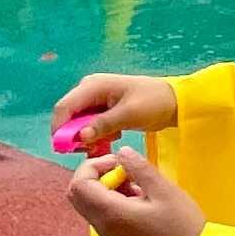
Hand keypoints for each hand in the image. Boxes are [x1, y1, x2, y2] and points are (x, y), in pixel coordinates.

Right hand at [53, 72, 182, 148]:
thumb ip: (104, 124)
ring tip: (108, 141)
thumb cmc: (154, 102)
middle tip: (91, 149)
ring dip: (88, 137)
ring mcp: (95, 100)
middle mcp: (89, 90)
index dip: (60, 129)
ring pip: (78, 123)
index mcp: (92, 86)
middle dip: (75, 135)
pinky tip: (113, 137)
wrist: (175, 101)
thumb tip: (80, 137)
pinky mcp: (102, 110)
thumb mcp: (129, 114)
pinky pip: (90, 125)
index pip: (64, 108)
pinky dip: (97, 135)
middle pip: (69, 116)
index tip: (66, 149)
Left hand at [71, 151, 204, 235]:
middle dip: (94, 173)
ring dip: (104, 184)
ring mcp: (106, 231)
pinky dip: (110, 195)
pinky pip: (99, 209)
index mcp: (110, 213)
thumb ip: (138, 168)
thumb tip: (121, 151)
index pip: (79, 184)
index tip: (119, 161)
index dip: (93, 165)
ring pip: (87, 200)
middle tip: (123, 167)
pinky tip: (137, 193)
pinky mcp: (115, 232)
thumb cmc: (181, 221)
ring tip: (135, 180)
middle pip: (77, 193)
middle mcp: (101, 224)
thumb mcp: (163, 188)